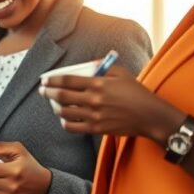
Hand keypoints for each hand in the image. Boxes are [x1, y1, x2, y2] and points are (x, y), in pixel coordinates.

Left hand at [40, 65, 182, 143]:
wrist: (150, 116)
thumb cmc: (136, 93)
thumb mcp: (121, 73)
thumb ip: (102, 67)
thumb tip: (86, 65)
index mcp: (98, 84)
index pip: (67, 80)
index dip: (52, 80)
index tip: (44, 80)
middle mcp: (93, 99)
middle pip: (61, 96)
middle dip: (47, 92)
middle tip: (43, 90)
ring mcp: (93, 116)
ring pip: (63, 112)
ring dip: (54, 107)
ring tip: (54, 104)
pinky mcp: (96, 129)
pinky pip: (72, 127)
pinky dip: (64, 122)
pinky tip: (65, 118)